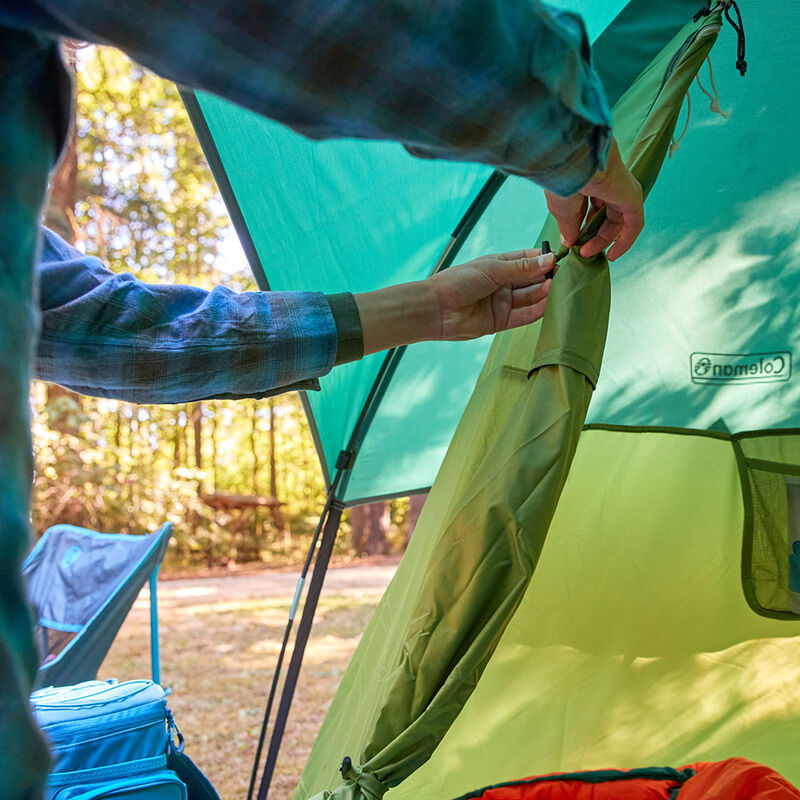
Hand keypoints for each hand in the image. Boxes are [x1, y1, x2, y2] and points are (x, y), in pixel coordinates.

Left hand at [429, 248, 554, 340]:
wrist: (437, 309)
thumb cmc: (460, 281)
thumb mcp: (493, 269)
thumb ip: (522, 268)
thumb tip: (550, 259)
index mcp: (499, 265)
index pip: (528, 259)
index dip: (544, 259)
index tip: (561, 259)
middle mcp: (502, 283)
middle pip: (531, 280)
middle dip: (547, 277)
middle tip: (564, 276)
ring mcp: (502, 302)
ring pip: (530, 298)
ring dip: (544, 294)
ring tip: (558, 288)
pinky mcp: (501, 321)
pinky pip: (523, 316)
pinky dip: (537, 311)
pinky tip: (549, 305)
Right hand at [544, 138, 642, 261]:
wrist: (574, 162)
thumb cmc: (563, 181)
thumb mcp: (562, 210)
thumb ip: (568, 227)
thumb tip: (570, 242)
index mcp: (588, 183)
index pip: (590, 209)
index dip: (581, 229)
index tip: (572, 244)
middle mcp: (606, 186)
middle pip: (604, 217)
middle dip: (592, 236)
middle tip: (580, 251)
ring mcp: (621, 191)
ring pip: (617, 221)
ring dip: (602, 241)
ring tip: (587, 252)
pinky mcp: (633, 197)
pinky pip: (634, 224)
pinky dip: (625, 241)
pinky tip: (612, 255)